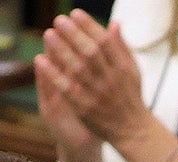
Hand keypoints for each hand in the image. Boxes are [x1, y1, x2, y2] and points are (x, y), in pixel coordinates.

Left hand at [36, 11, 152, 148]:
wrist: (132, 130)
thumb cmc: (129, 96)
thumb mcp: (133, 71)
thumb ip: (122, 47)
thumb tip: (114, 23)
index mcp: (123, 69)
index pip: (106, 43)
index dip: (90, 26)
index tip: (76, 13)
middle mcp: (112, 80)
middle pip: (92, 53)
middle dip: (74, 35)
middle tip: (59, 20)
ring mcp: (98, 95)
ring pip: (78, 69)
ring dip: (62, 50)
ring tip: (49, 34)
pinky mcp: (85, 108)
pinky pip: (67, 89)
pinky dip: (54, 74)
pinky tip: (42, 60)